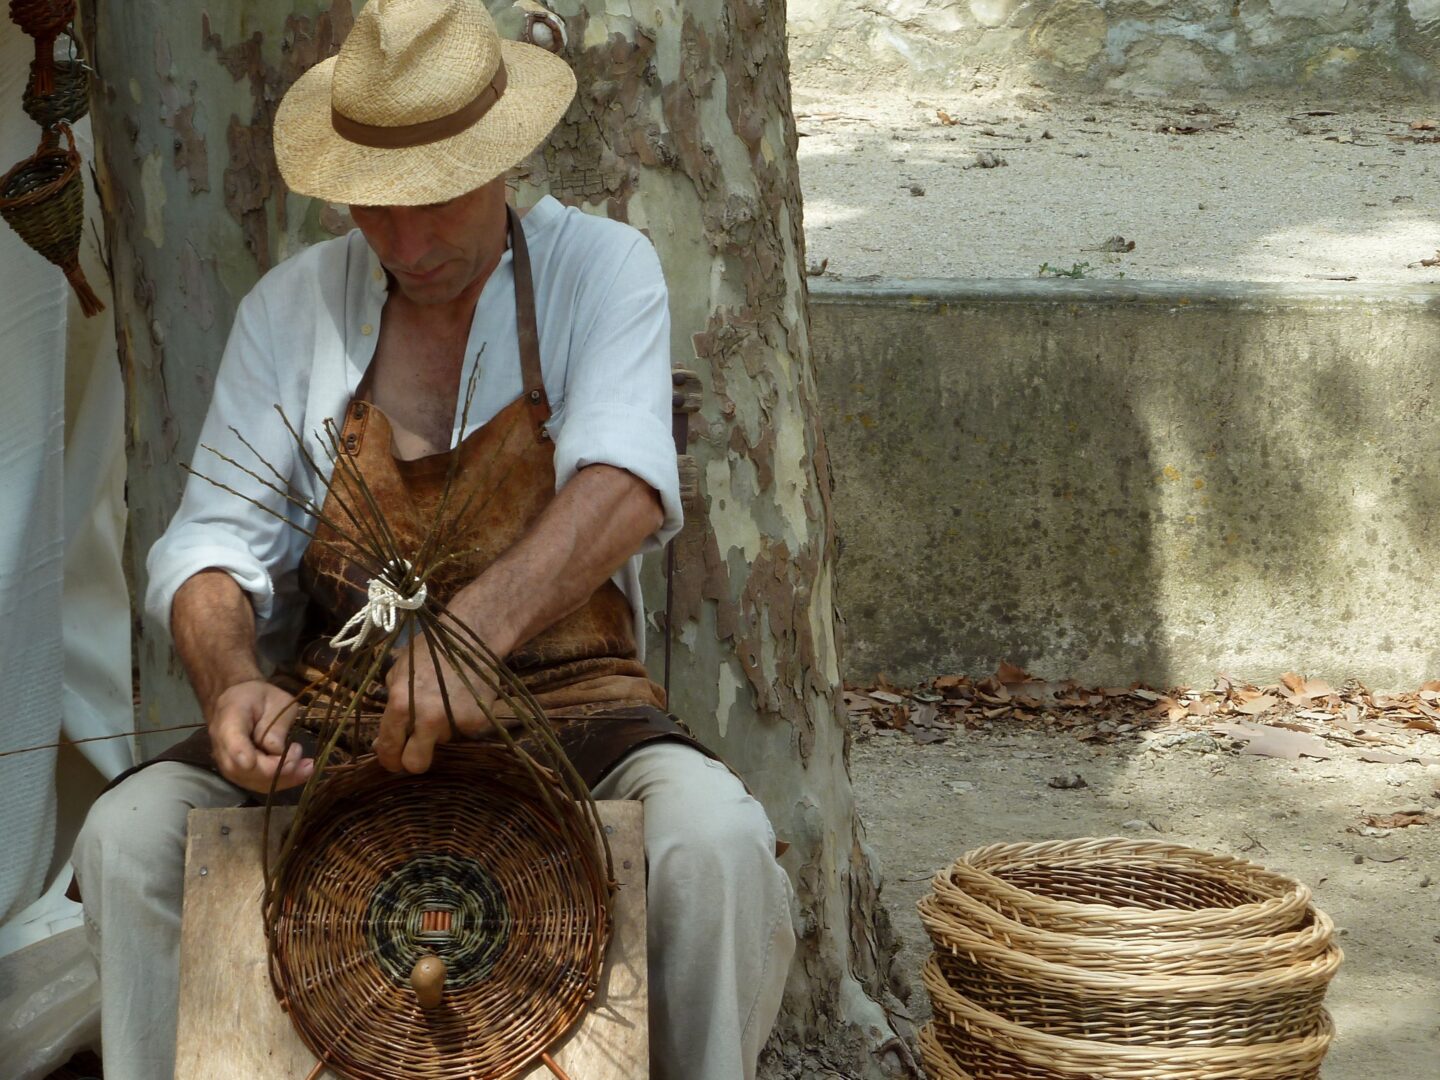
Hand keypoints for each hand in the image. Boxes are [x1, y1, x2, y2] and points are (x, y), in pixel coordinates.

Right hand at [207, 679, 311, 793]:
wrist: (237, 703)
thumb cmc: (258, 697)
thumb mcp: (275, 699)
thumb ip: (276, 722)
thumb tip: (277, 749)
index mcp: (229, 719)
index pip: (232, 741)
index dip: (242, 753)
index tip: (258, 759)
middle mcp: (223, 747)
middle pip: (245, 769)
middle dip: (277, 767)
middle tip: (299, 750)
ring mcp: (229, 764)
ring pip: (253, 781)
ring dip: (284, 778)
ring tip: (308, 766)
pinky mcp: (240, 774)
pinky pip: (259, 784)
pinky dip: (283, 781)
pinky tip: (302, 772)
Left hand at [374, 636, 504, 773]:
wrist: (472, 637)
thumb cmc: (429, 651)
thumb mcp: (398, 673)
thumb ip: (389, 709)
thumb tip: (380, 745)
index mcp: (400, 704)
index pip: (388, 748)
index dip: (389, 760)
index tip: (393, 761)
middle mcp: (427, 717)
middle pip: (416, 764)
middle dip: (412, 762)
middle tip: (415, 751)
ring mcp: (455, 721)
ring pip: (442, 744)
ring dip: (440, 730)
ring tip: (445, 702)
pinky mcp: (477, 722)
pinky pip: (462, 732)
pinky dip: (460, 722)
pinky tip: (461, 701)